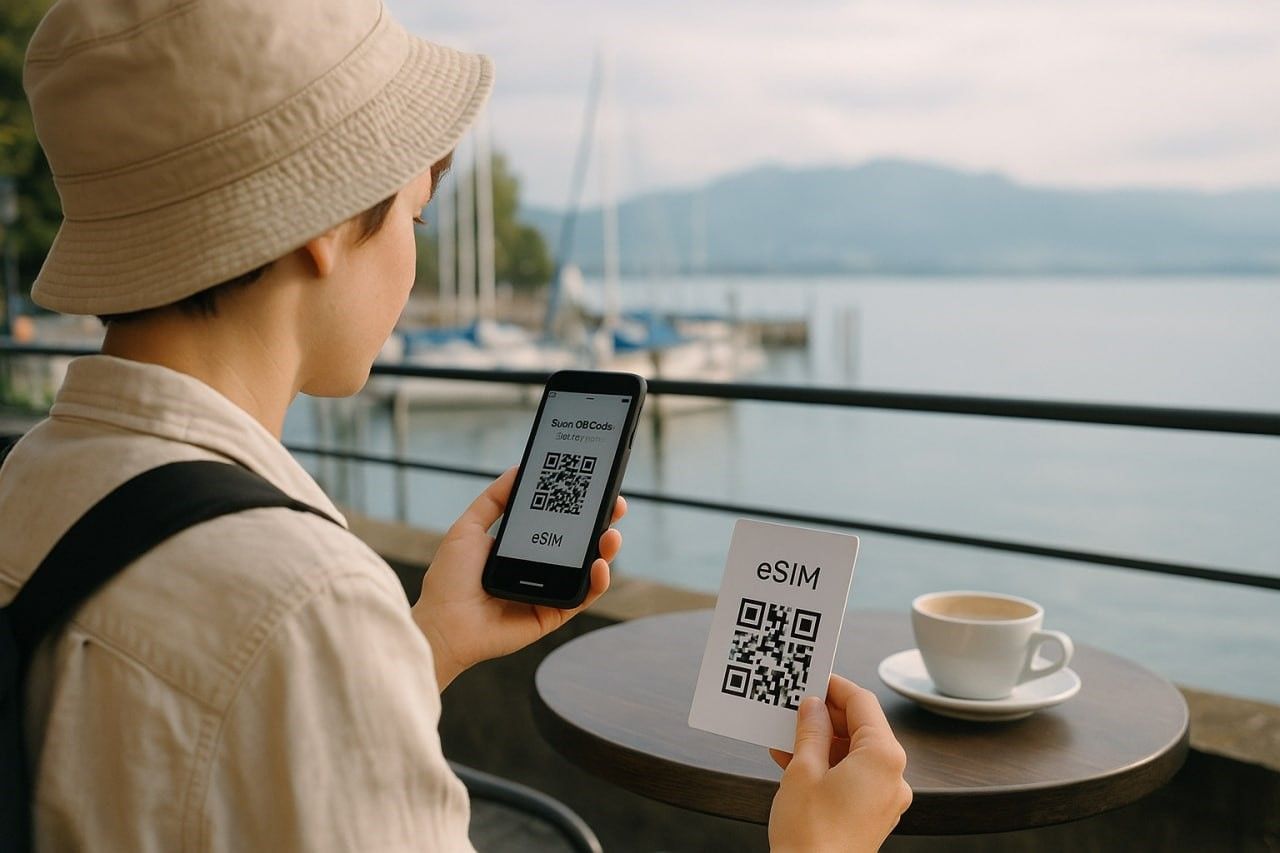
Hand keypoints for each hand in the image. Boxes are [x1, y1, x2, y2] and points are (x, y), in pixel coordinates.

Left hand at [411, 466, 624, 688]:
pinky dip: (597, 582)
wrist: (442, 624)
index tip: (594, 486)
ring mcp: (549, 591)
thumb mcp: (469, 528)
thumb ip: (494, 499)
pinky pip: (582, 596)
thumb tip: (518, 469)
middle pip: (580, 543)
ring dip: (606, 550)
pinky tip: (599, 565)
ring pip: (588, 569)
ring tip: (611, 534)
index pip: (558, 522)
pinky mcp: (553, 613)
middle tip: (615, 506)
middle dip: (602, 523)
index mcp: (522, 547)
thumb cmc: (450, 579)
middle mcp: (540, 568)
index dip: (578, 506)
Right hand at [767, 676, 911, 852]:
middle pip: (862, 728)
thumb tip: (812, 707)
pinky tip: (796, 762)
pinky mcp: (873, 815)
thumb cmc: (811, 835)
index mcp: (883, 758)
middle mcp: (893, 777)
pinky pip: (854, 776)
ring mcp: (885, 799)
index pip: (862, 703)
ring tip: (788, 736)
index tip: (813, 679)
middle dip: (826, 716)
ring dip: (822, 742)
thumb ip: (809, 730)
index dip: (835, 687)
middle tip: (795, 708)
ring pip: (855, 753)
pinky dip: (829, 765)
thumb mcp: (802, 769)